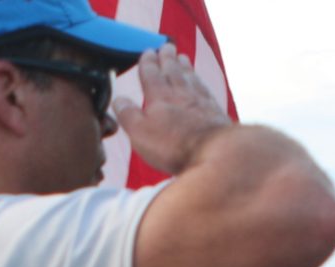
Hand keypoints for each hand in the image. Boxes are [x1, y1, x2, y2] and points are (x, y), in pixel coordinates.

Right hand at [114, 45, 228, 175]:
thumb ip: (128, 115)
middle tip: (166, 47)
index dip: (148, 62)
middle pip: (173, 70)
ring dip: (184, 66)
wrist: (215, 152)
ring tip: (182, 57)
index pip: (151, 73)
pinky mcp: (215, 111)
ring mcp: (200, 100)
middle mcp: (180, 93)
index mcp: (159, 96)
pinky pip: (204, 89)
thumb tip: (119, 100)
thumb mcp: (140, 133)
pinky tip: (200, 82)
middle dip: (167, 57)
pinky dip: (200, 81)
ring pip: (190, 77)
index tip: (147, 52)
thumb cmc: (175, 145)